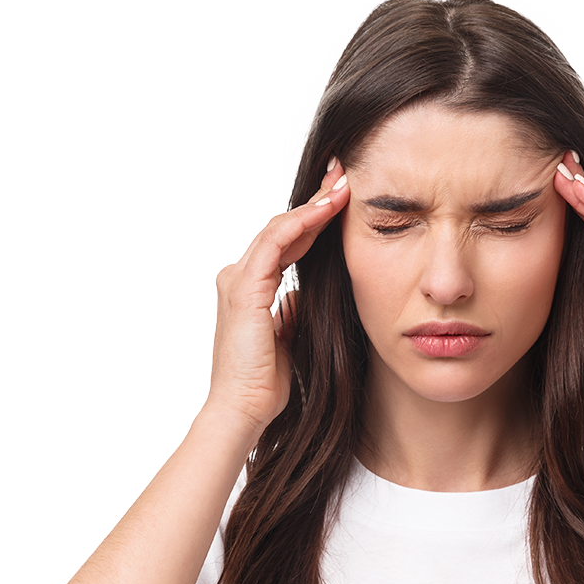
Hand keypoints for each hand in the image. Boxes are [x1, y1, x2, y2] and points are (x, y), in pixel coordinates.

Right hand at [204, 161, 350, 438]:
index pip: (288, 241)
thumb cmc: (265, 381)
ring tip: (342, 185)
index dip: (315, 218)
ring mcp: (239, 280)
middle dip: (316, 200)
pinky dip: (301, 223)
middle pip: (284, 226)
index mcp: (251, 287)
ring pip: (280, 227)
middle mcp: (240, 277)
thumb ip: (293, 312)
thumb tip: (302, 298)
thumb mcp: (289, 336)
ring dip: (313, 204)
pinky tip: (325, 209)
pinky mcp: (244, 288)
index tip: (342, 198)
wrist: (244, 408)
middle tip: (344, 175)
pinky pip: (275, 243)